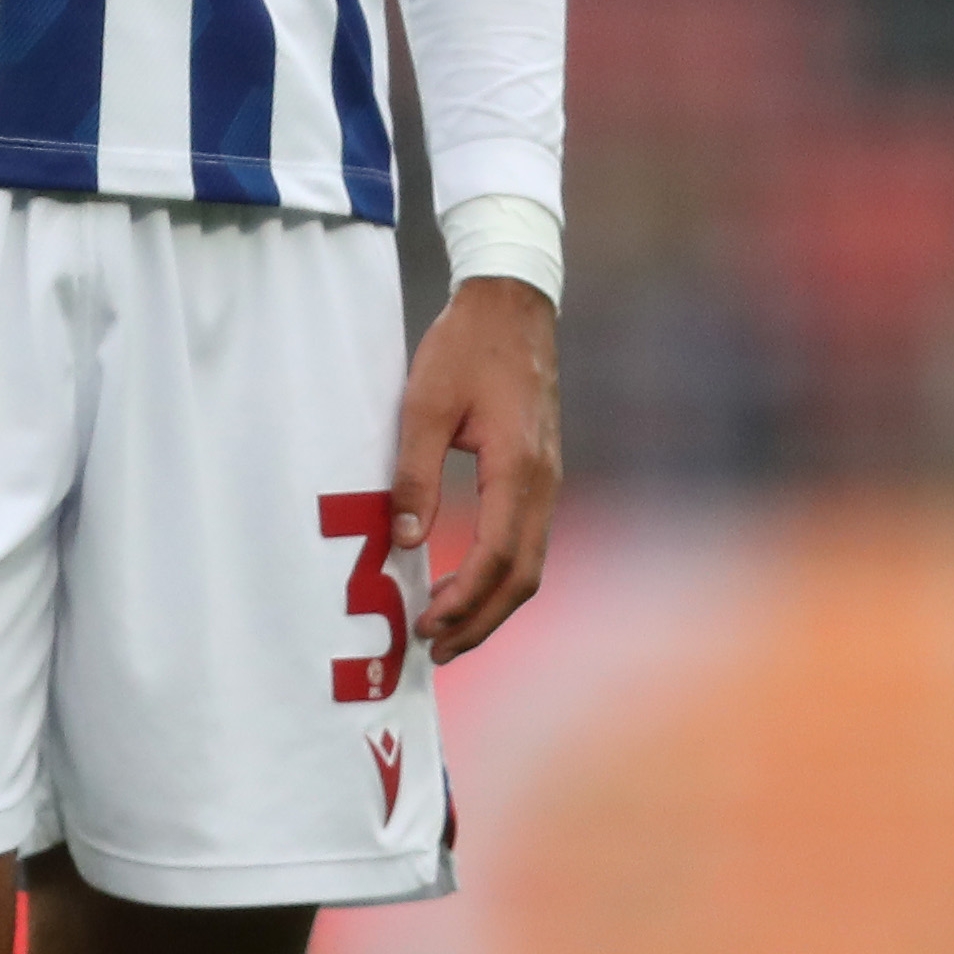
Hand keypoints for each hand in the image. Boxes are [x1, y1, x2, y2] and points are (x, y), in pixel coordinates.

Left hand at [388, 275, 558, 664]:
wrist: (511, 303)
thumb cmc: (465, 347)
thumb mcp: (423, 403)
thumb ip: (413, 474)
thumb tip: (404, 542)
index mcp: (516, 469)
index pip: (496, 558)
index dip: (461, 601)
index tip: (423, 624)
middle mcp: (544, 483)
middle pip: (521, 576)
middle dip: (480, 620)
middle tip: (435, 650)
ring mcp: (548, 479)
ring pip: (530, 562)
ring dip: (492, 601)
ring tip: (449, 629)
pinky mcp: (541, 472)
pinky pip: (528, 539)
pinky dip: (501, 572)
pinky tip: (469, 579)